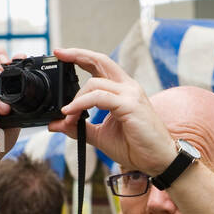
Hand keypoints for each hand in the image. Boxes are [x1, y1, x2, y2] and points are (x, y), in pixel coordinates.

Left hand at [47, 47, 176, 173]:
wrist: (158, 160)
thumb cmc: (135, 146)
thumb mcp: (100, 136)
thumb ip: (78, 128)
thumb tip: (55, 124)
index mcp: (122, 90)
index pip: (100, 65)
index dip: (81, 56)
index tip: (61, 53)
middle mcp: (128, 87)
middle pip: (100, 60)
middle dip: (77, 54)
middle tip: (58, 53)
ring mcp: (130, 94)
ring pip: (95, 83)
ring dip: (75, 99)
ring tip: (66, 115)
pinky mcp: (130, 105)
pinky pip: (99, 98)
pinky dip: (81, 104)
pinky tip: (71, 113)